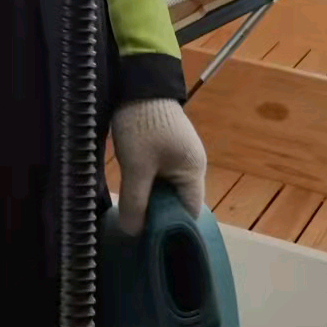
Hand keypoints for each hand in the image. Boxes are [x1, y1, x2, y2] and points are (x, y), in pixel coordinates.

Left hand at [110, 98, 207, 234]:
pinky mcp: (168, 150)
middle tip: (136, 230)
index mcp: (194, 171)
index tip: (152, 242)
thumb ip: (136, 201)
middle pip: (179, 204)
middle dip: (159, 217)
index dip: (173, 230)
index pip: (190, 213)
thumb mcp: (136, 167)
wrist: (138, 84)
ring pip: (168, 191)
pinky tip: (134, 194)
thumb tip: (134, 233)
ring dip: (152, 202)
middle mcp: (193, 166)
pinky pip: (162, 178)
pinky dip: (149, 188)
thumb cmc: (143, 126)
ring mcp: (181, 157)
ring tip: (132, 216)